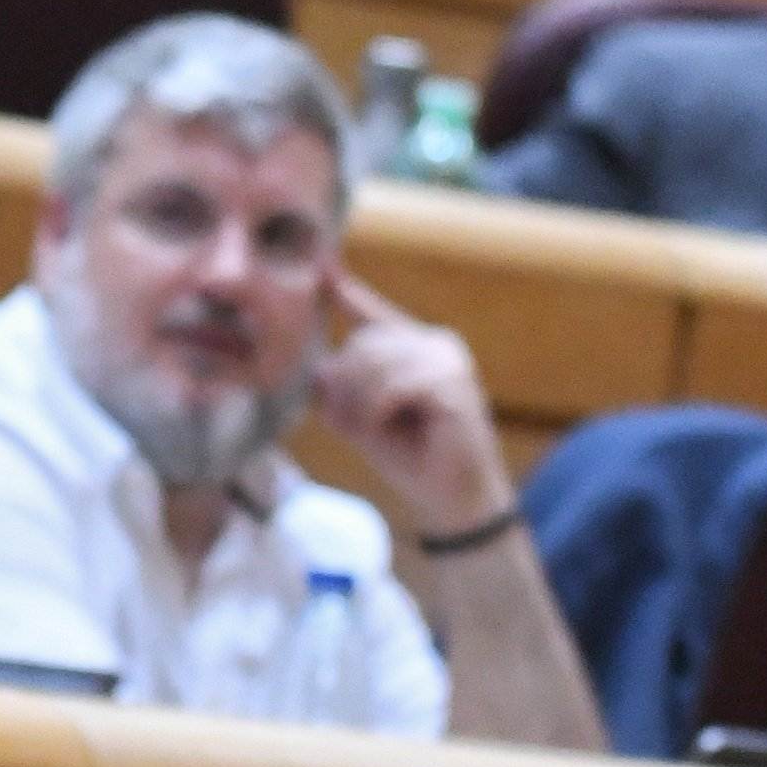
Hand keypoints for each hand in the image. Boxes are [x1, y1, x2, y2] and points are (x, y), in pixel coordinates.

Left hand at [307, 273, 511, 541]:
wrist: (452, 498)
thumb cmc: (412, 458)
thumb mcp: (363, 419)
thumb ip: (341, 391)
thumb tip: (314, 369)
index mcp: (415, 347)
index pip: (373, 315)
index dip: (345, 293)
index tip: (320, 268)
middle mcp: (435, 343)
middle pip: (362, 343)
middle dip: (344, 387)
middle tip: (348, 424)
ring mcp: (448, 359)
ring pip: (375, 362)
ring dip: (359, 404)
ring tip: (368, 430)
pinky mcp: (453, 382)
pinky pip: (395, 385)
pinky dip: (379, 410)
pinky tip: (388, 427)